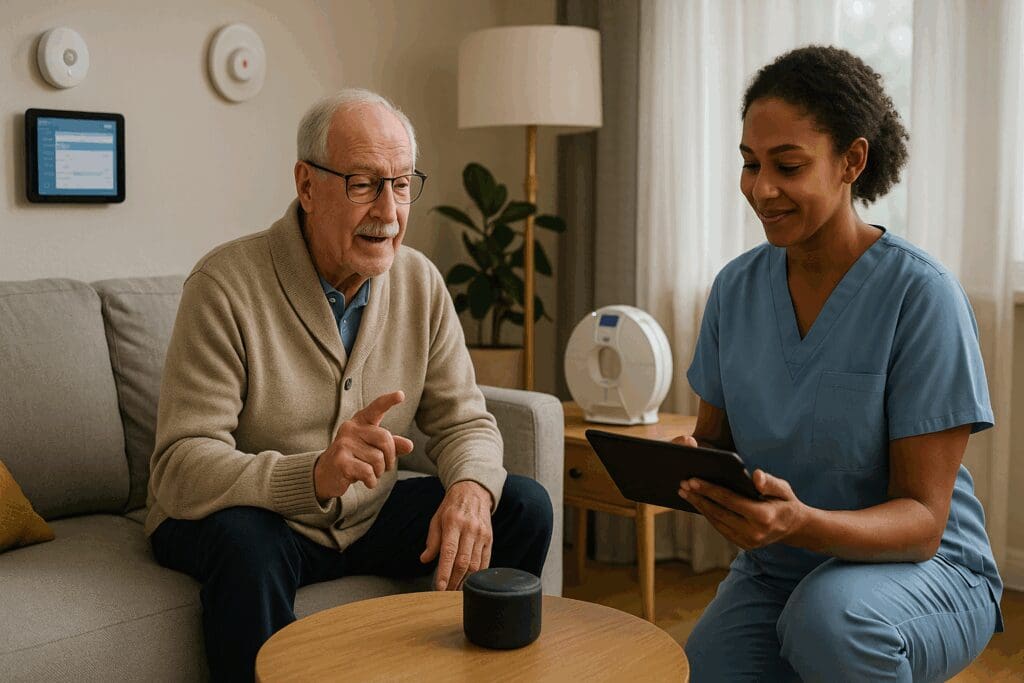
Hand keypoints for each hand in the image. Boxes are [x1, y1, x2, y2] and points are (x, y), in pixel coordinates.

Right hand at [313, 391, 414, 499]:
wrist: (325, 475)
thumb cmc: (353, 459)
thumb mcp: (372, 449)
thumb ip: (391, 445)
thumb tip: (409, 445)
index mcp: (360, 422)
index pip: (376, 408)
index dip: (388, 401)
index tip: (401, 395)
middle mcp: (351, 428)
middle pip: (385, 439)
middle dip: (390, 458)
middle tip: (384, 467)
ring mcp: (344, 443)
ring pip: (378, 459)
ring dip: (379, 472)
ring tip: (369, 473)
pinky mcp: (340, 460)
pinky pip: (368, 472)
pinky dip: (371, 481)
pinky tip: (366, 482)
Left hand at [419, 480, 493, 590]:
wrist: (473, 492)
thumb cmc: (452, 507)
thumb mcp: (437, 519)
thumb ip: (432, 541)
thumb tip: (425, 559)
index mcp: (454, 523)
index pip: (449, 552)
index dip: (444, 572)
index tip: (439, 587)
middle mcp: (470, 529)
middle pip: (463, 562)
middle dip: (454, 581)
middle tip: (445, 593)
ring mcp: (482, 535)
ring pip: (475, 564)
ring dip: (465, 581)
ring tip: (455, 590)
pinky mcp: (490, 539)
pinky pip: (485, 561)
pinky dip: (478, 574)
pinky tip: (470, 582)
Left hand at [675, 435, 807, 549]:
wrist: (795, 528)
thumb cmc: (786, 502)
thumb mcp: (784, 488)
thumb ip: (770, 482)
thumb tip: (755, 476)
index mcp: (764, 517)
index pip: (730, 501)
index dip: (710, 490)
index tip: (692, 480)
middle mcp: (754, 533)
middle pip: (719, 512)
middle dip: (699, 498)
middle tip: (682, 484)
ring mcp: (747, 542)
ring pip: (717, 522)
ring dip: (699, 506)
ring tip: (684, 492)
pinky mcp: (742, 545)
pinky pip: (721, 528)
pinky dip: (708, 515)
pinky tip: (697, 503)